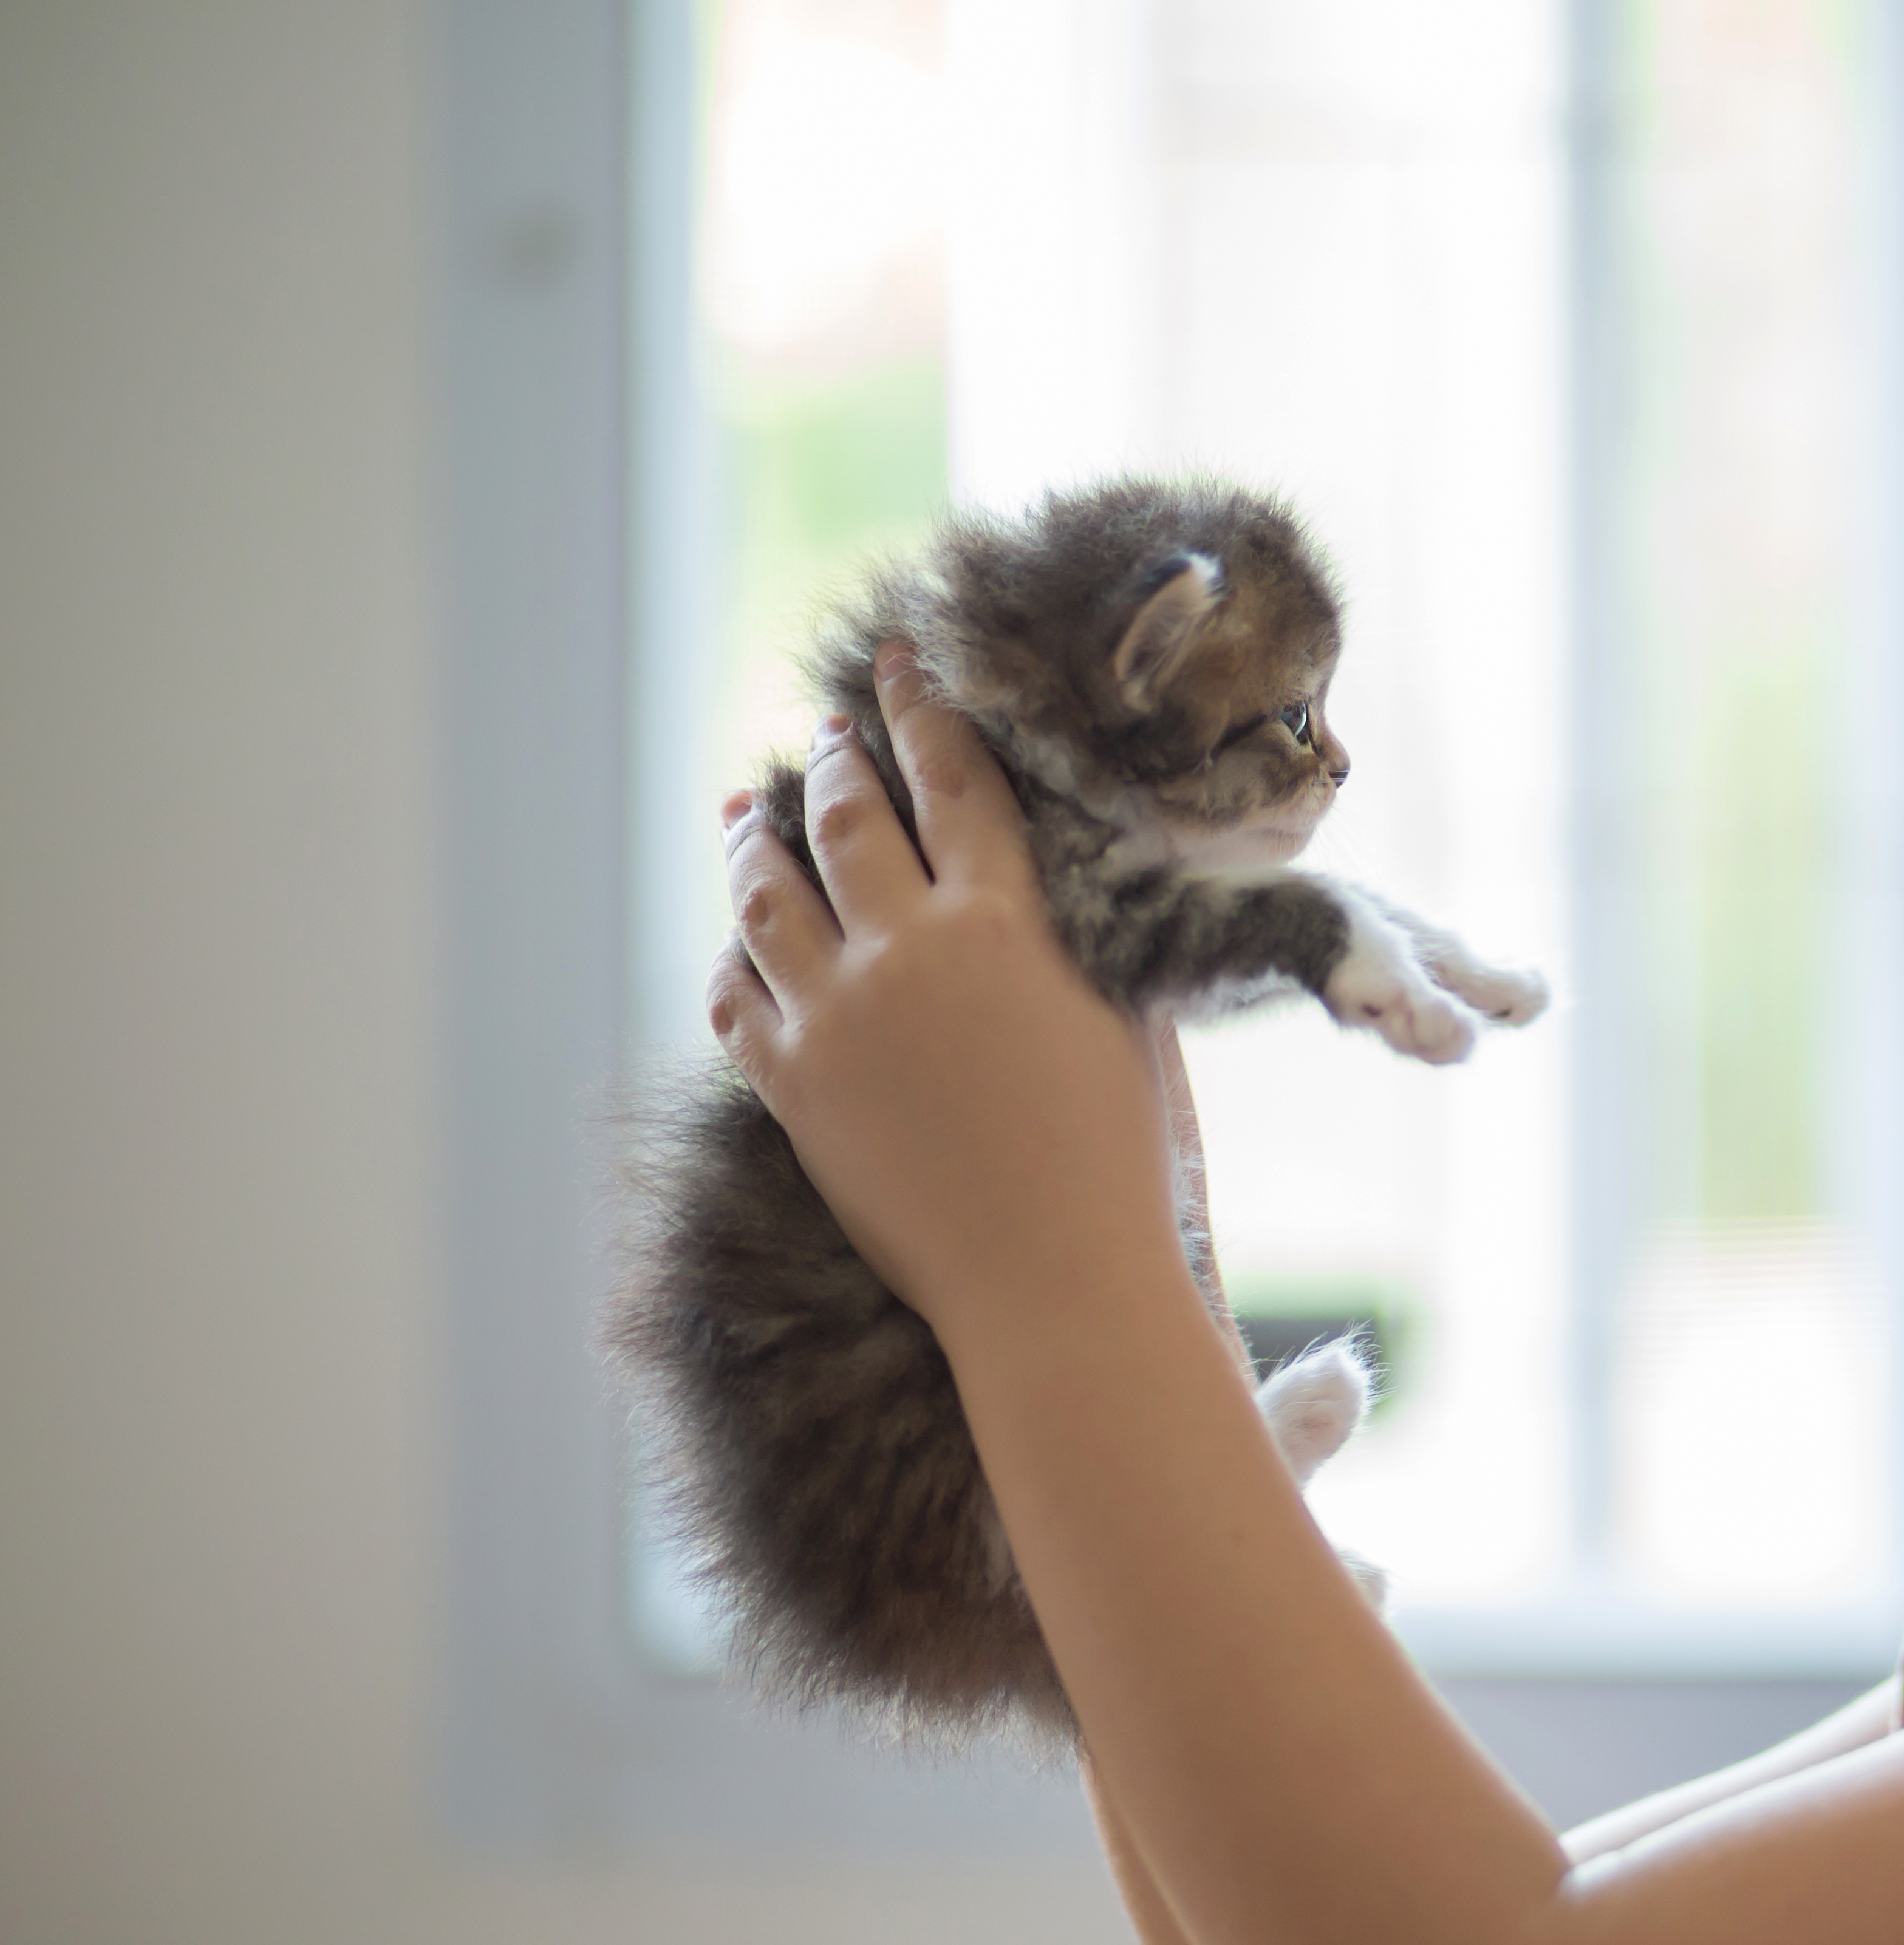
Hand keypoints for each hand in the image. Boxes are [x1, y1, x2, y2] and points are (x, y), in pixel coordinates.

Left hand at [707, 646, 1189, 1339]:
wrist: (1055, 1279)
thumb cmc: (1123, 1156)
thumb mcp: (1127, 1012)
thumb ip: (1080, 929)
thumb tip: (1048, 872)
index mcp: (1003, 920)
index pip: (951, 777)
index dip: (921, 709)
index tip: (898, 665)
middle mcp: (907, 951)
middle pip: (844, 816)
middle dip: (833, 760)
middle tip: (829, 734)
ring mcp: (836, 1017)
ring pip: (765, 893)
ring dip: (754, 839)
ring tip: (749, 810)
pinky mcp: (793, 1086)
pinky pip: (736, 995)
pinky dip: (735, 954)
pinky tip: (742, 941)